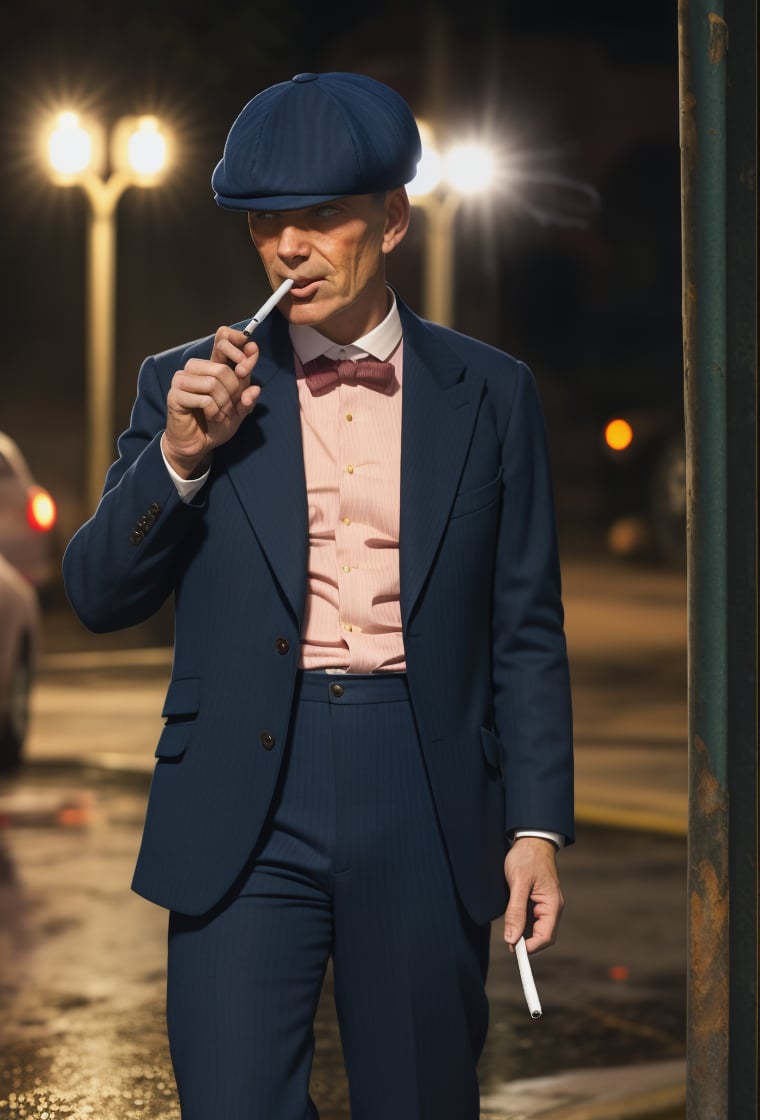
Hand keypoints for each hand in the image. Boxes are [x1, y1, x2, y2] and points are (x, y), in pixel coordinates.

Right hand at [163, 326, 260, 477]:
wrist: (198, 445)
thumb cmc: (216, 424)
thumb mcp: (239, 412)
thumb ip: (248, 399)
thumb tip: (256, 388)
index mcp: (211, 366)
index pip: (222, 340)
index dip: (238, 341)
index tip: (253, 349)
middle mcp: (195, 369)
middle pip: (221, 368)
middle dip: (233, 391)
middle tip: (230, 407)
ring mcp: (182, 380)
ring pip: (212, 381)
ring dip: (223, 403)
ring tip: (220, 414)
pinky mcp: (175, 395)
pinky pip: (204, 398)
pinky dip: (214, 411)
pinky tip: (211, 418)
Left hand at [503, 836, 563, 953]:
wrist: (530, 839)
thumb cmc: (527, 858)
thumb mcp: (519, 883)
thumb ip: (515, 912)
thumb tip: (512, 939)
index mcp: (552, 905)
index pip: (545, 937)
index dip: (530, 947)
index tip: (513, 949)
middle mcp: (551, 908)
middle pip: (540, 935)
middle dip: (524, 941)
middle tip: (507, 940)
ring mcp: (543, 905)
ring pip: (533, 928)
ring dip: (521, 931)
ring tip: (507, 925)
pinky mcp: (535, 901)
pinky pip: (529, 919)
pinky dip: (519, 922)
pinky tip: (510, 918)